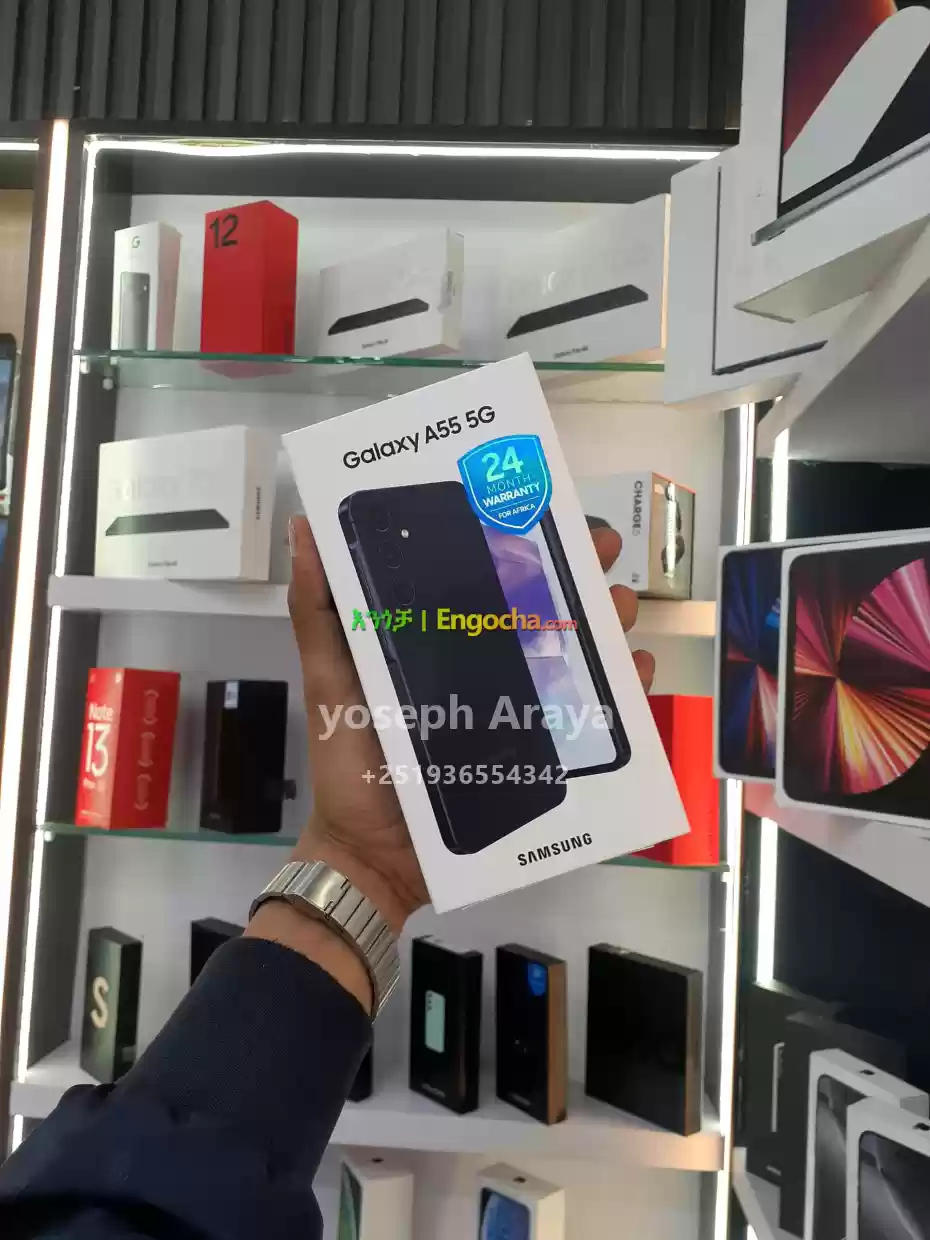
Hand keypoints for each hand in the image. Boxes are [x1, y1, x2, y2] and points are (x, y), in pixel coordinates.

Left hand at [286, 516, 654, 932]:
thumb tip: (303, 528)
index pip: (485, 577)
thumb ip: (318, 609)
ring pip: (573, 655)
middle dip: (576, 572)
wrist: (374, 853)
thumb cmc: (349, 760)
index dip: (519, 539)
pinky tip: (635, 671)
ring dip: (605, 623)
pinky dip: (619, 692)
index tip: (546, 508)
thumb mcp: (328, 678)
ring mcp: (515, 710)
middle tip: (600, 549)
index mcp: (439, 640)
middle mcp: (483, 666)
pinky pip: (588, 718)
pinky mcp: (538, 755)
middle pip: (539, 608)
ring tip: (620, 606)